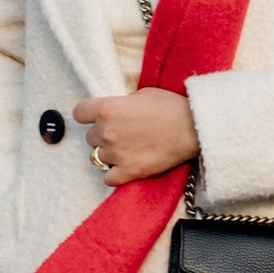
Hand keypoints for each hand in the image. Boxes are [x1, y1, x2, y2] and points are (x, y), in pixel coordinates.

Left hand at [71, 88, 197, 185]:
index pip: (79, 113)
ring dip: (109, 154)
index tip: (94, 117)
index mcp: (108, 108)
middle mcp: (107, 131)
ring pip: (98, 157)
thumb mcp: (141, 94)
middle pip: (90, 137)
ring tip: (127, 149)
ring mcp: (116, 154)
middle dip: (102, 135)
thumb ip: (122, 103)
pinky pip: (107, 178)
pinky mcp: (128, 172)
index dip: (87, 115)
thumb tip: (116, 111)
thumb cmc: (170, 107)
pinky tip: (125, 167)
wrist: (193, 128)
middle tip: (122, 133)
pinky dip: (114, 174)